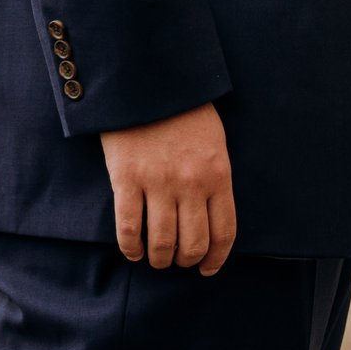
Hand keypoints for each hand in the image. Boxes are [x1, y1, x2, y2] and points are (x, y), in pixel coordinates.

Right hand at [101, 103, 235, 272]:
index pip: (224, 232)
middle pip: (194, 242)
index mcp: (218, 176)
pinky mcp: (126, 178)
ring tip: (156, 259)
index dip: (216, 258)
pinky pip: (129, 226)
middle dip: (186, 260)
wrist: (147, 81)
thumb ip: (215, 178)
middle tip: (178, 261)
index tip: (207, 268)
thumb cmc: (183, 111)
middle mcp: (191, 184)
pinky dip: (131, 246)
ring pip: (163, 241)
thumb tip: (211, 214)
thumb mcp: (214, 143)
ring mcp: (158, 182)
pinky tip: (133, 252)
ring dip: (160, 259)